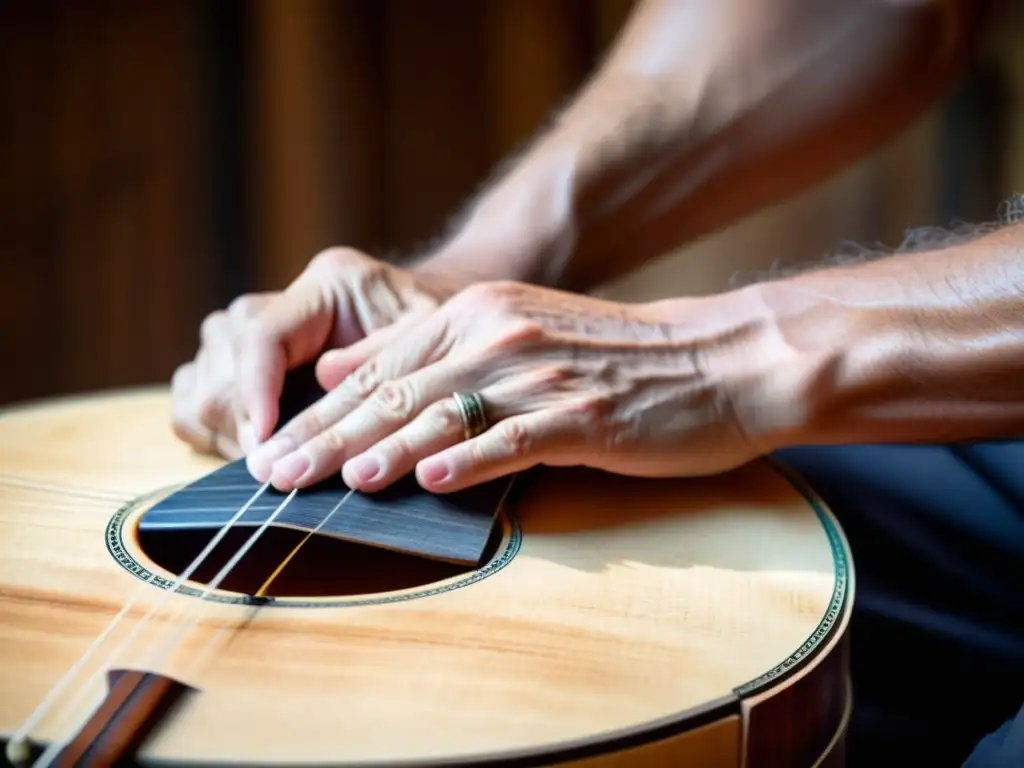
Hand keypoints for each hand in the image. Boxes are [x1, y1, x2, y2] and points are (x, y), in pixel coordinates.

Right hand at [171, 248, 463, 457]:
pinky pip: (198, 390)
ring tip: (262, 465)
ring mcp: (259, 327)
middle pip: (222, 353)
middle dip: (240, 418)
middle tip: (270, 469)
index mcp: (328, 284)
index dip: (255, 390)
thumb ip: (385, 355)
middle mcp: (286, 300)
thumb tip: (325, 379)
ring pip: (202, 371)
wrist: (443, 326)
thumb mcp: (433, 340)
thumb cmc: (446, 335)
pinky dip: (212, 427)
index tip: (265, 442)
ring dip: (223, 426)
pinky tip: (244, 451)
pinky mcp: (251, 359)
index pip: (263, 333)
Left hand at [246, 281, 782, 492]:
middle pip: (397, 391)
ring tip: (328, 481)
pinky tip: (428, 481)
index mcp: (478, 314)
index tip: (271, 445)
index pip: (380, 365)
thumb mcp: (516, 328)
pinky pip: (513, 439)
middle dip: (327, 435)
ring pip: (443, 414)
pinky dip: (468, 461)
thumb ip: (426, 345)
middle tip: (272, 474)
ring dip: (381, 450)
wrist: (718, 358)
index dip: (320, 409)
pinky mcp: (583, 417)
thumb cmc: (615, 357)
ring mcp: (541, 375)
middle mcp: (499, 336)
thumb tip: (338, 369)